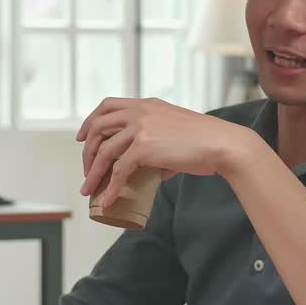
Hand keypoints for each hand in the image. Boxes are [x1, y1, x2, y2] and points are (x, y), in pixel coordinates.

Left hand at [75, 97, 252, 205]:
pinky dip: (111, 187)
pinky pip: (119, 170)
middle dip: (88, 150)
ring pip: (104, 150)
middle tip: (86, 169)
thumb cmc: (206, 142)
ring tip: (89, 189)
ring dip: (92, 172)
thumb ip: (160, 148)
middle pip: (99, 126)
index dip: (91, 120)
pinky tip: (108, 199)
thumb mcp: (176, 133)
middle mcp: (140, 111)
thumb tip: (153, 171)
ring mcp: (140, 128)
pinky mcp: (144, 147)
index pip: (108, 105)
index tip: (83, 137)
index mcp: (147, 104)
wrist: (222, 144)